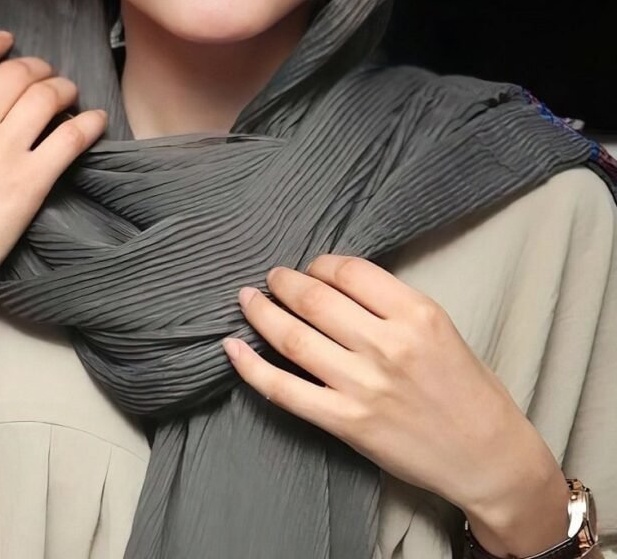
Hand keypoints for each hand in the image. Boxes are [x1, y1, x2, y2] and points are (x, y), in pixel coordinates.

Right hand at [0, 31, 106, 322]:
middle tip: (46, 74)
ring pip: (46, 96)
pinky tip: (95, 120)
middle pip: (14, 73)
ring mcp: (1, 150)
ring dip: (63, 88)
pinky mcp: (31, 180)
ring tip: (69, 94)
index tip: (8, 42)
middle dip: (36, 67)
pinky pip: (71, 136)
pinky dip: (88, 122)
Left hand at [222, 255, 559, 523]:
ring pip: (292, 337)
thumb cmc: (468, 389)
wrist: (488, 458)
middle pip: (315, 298)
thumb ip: (390, 304)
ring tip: (247, 299)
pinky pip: (284, 390)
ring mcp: (363, 386)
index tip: (312, 267)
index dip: (320, 264)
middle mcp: (387, 345)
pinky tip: (232, 348)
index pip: (349, 271)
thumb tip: (334, 283)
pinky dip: (251, 367)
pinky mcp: (346, 423)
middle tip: (272, 277)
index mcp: (416, 314)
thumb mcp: (440, 327)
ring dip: (261, 312)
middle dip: (284, 282)